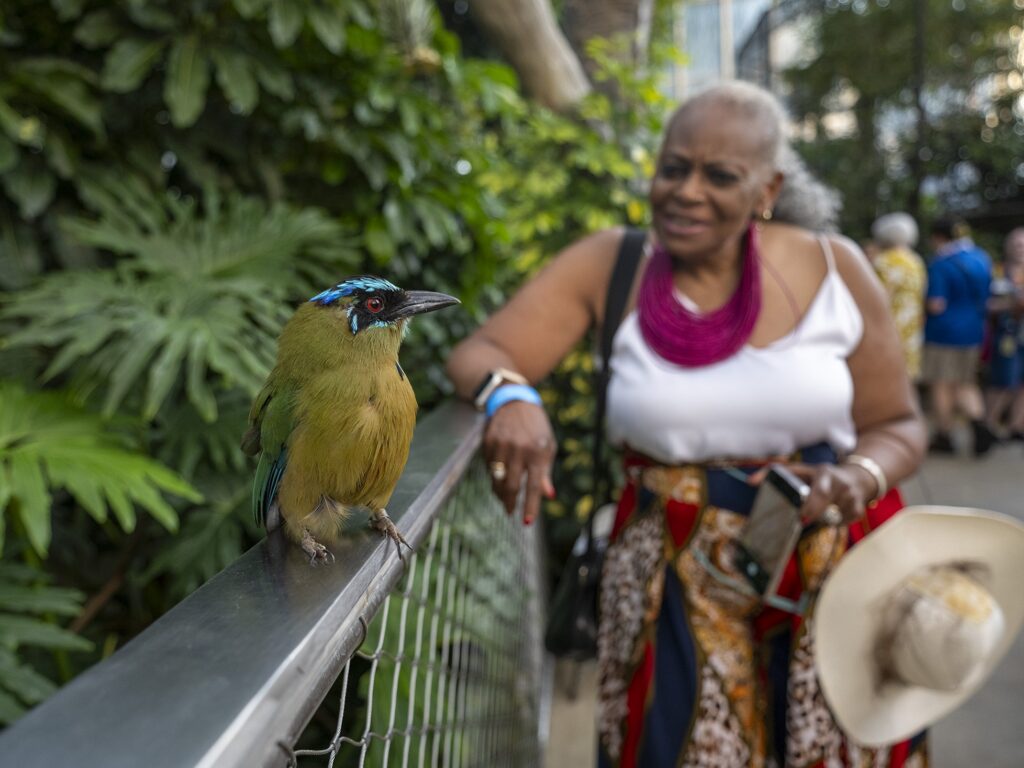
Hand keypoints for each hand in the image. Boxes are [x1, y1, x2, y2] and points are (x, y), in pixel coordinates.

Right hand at [482, 401, 555, 524]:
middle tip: (510, 512)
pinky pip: (488, 467)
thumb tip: (548, 495)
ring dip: (500, 493)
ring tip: (504, 498)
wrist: (515, 401)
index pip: (534, 486)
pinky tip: (498, 475)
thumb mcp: (547, 446)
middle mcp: (519, 450)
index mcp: (537, 452)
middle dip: (510, 503)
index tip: (526, 522)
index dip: (530, 506)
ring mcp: (501, 446)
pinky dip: (493, 475)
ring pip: (497, 479)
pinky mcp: (488, 442)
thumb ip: (546, 472)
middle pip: (512, 486)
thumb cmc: (536, 427)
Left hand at [786, 462, 873, 525]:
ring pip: (831, 517)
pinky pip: (842, 523)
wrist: (856, 478)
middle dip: (812, 515)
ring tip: (820, 510)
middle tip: (803, 521)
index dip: (810, 506)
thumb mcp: (805, 470)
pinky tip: (834, 514)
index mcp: (825, 473)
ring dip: (821, 519)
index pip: (820, 491)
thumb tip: (754, 480)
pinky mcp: (858, 509)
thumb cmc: (821, 476)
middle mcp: (841, 484)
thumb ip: (780, 472)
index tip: (800, 517)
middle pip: (825, 506)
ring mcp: (852, 497)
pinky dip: (835, 522)